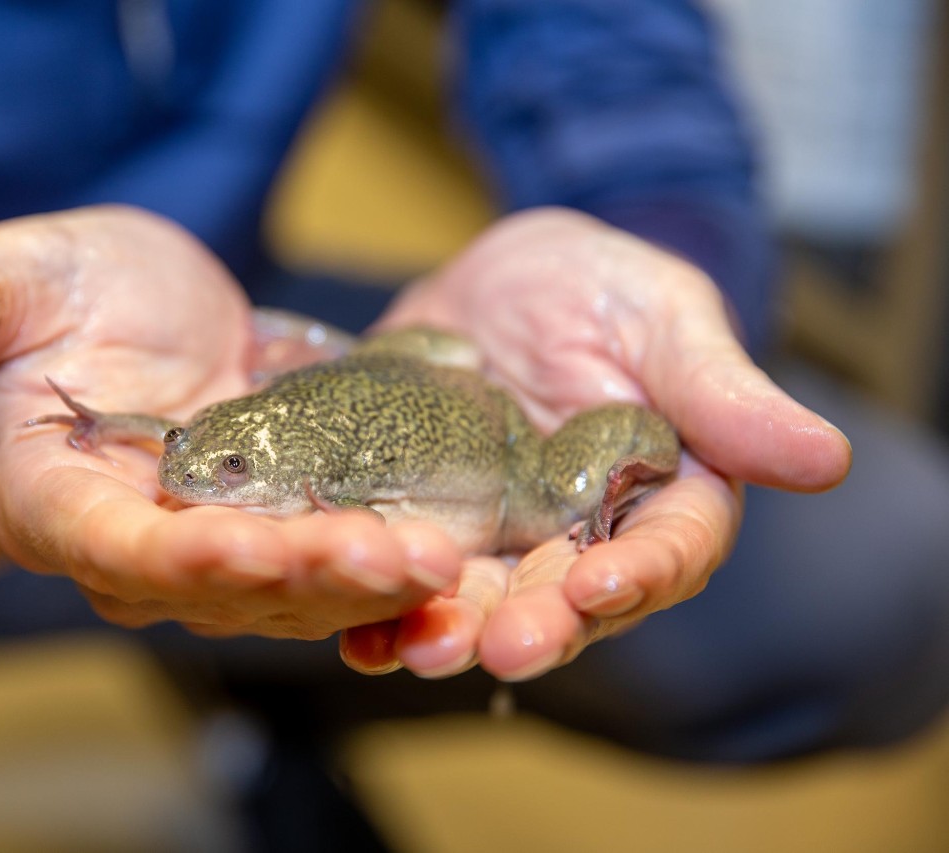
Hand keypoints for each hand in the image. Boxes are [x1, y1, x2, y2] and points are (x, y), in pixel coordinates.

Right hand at [0, 206, 460, 638]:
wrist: (122, 324)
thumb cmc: (52, 298)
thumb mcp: (1, 274)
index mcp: (56, 499)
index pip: (113, 550)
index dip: (181, 560)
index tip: (251, 550)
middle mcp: (134, 548)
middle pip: (222, 589)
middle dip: (309, 578)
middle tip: (400, 556)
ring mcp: (210, 549)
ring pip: (288, 593)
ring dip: (365, 585)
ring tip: (443, 559)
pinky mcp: (274, 531)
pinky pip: (328, 568)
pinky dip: (384, 571)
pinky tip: (450, 559)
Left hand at [340, 208, 851, 678]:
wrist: (499, 277)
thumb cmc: (604, 288)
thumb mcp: (665, 319)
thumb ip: (724, 393)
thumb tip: (826, 459)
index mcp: (662, 495)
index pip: (668, 553)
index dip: (641, 575)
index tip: (602, 584)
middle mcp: (584, 535)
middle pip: (570, 601)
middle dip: (538, 627)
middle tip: (501, 647)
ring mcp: (504, 537)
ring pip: (487, 602)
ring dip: (457, 631)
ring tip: (422, 649)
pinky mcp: (433, 525)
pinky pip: (414, 579)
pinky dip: (387, 609)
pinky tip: (359, 633)